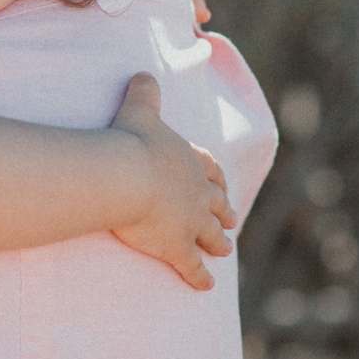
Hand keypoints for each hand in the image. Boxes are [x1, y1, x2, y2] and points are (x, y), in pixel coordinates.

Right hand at [107, 74, 233, 289]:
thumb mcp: (138, 111)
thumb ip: (144, 93)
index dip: (214, 177)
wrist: (128, 176)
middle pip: (216, 203)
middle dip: (223, 211)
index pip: (208, 168)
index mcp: (191, 161)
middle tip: (230, 219)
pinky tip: (206, 286)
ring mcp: (192, 222)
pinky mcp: (178, 247)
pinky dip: (200, 276)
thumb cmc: (132, 142)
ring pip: (211, 235)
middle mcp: (198, 192)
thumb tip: (143, 72)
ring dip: (218, 242)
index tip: (221, 183)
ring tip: (225, 249)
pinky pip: (192, 266)